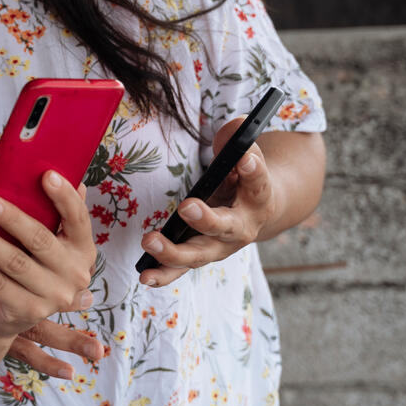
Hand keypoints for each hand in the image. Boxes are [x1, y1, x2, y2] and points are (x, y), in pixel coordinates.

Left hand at [0, 171, 98, 370]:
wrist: (17, 310)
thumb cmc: (32, 259)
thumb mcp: (48, 237)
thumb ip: (51, 210)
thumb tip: (53, 167)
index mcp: (83, 248)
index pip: (78, 218)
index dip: (64, 197)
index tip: (46, 174)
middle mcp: (74, 274)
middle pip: (40, 240)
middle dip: (13, 218)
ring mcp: (52, 296)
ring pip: (14, 263)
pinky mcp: (26, 311)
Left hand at [137, 118, 279, 287]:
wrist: (258, 208)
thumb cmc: (245, 174)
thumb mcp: (246, 151)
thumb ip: (239, 139)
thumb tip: (235, 129)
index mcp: (259, 196)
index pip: (258, 182)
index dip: (253, 170)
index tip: (245, 159)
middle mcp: (244, 226)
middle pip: (226, 226)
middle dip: (206, 218)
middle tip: (187, 206)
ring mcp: (222, 245)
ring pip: (200, 253)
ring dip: (174, 251)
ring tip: (150, 242)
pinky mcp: (202, 255)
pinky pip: (182, 268)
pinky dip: (164, 273)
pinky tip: (145, 276)